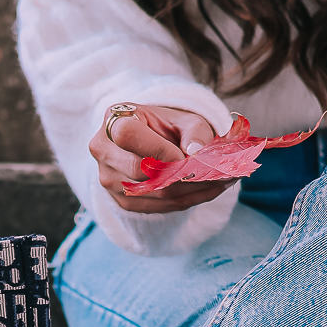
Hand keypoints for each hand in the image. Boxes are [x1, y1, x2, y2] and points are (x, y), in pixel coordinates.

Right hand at [89, 105, 233, 214]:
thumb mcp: (185, 119)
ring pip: (154, 193)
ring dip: (193, 191)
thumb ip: (195, 131)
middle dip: (183, 175)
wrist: (151, 143)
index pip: (128, 136)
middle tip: (219, 174)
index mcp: (113, 120)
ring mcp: (108, 180)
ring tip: (222, 181)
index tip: (185, 157)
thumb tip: (196, 154)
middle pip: (141, 171)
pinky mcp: (121, 201)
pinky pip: (158, 207)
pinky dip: (188, 200)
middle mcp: (103, 151)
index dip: (158, 149)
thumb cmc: (167, 127)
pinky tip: (208, 190)